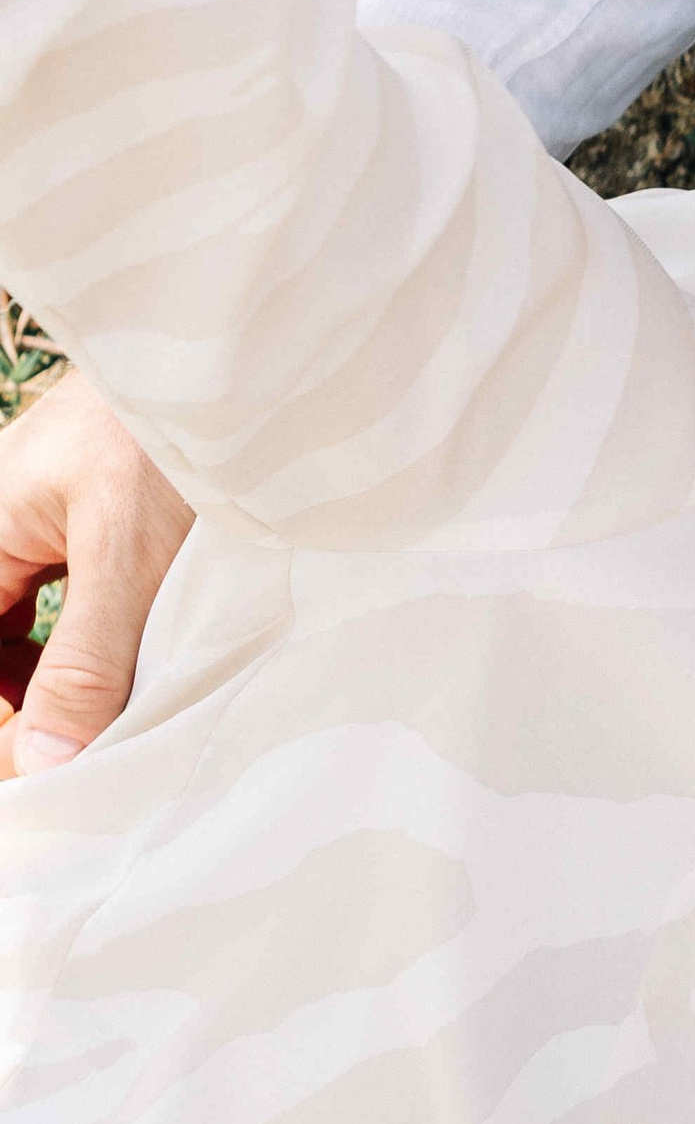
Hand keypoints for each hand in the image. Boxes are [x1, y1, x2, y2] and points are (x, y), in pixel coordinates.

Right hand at [0, 370, 190, 772]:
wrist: (242, 360)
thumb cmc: (173, 437)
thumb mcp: (129, 559)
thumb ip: (86, 661)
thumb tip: (43, 763)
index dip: (8, 707)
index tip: (40, 762)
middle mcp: (7, 517)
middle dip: (31, 694)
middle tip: (84, 750)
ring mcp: (53, 511)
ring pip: (35, 617)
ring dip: (70, 668)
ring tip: (122, 711)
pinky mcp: (106, 508)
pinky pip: (81, 590)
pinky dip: (105, 631)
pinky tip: (150, 654)